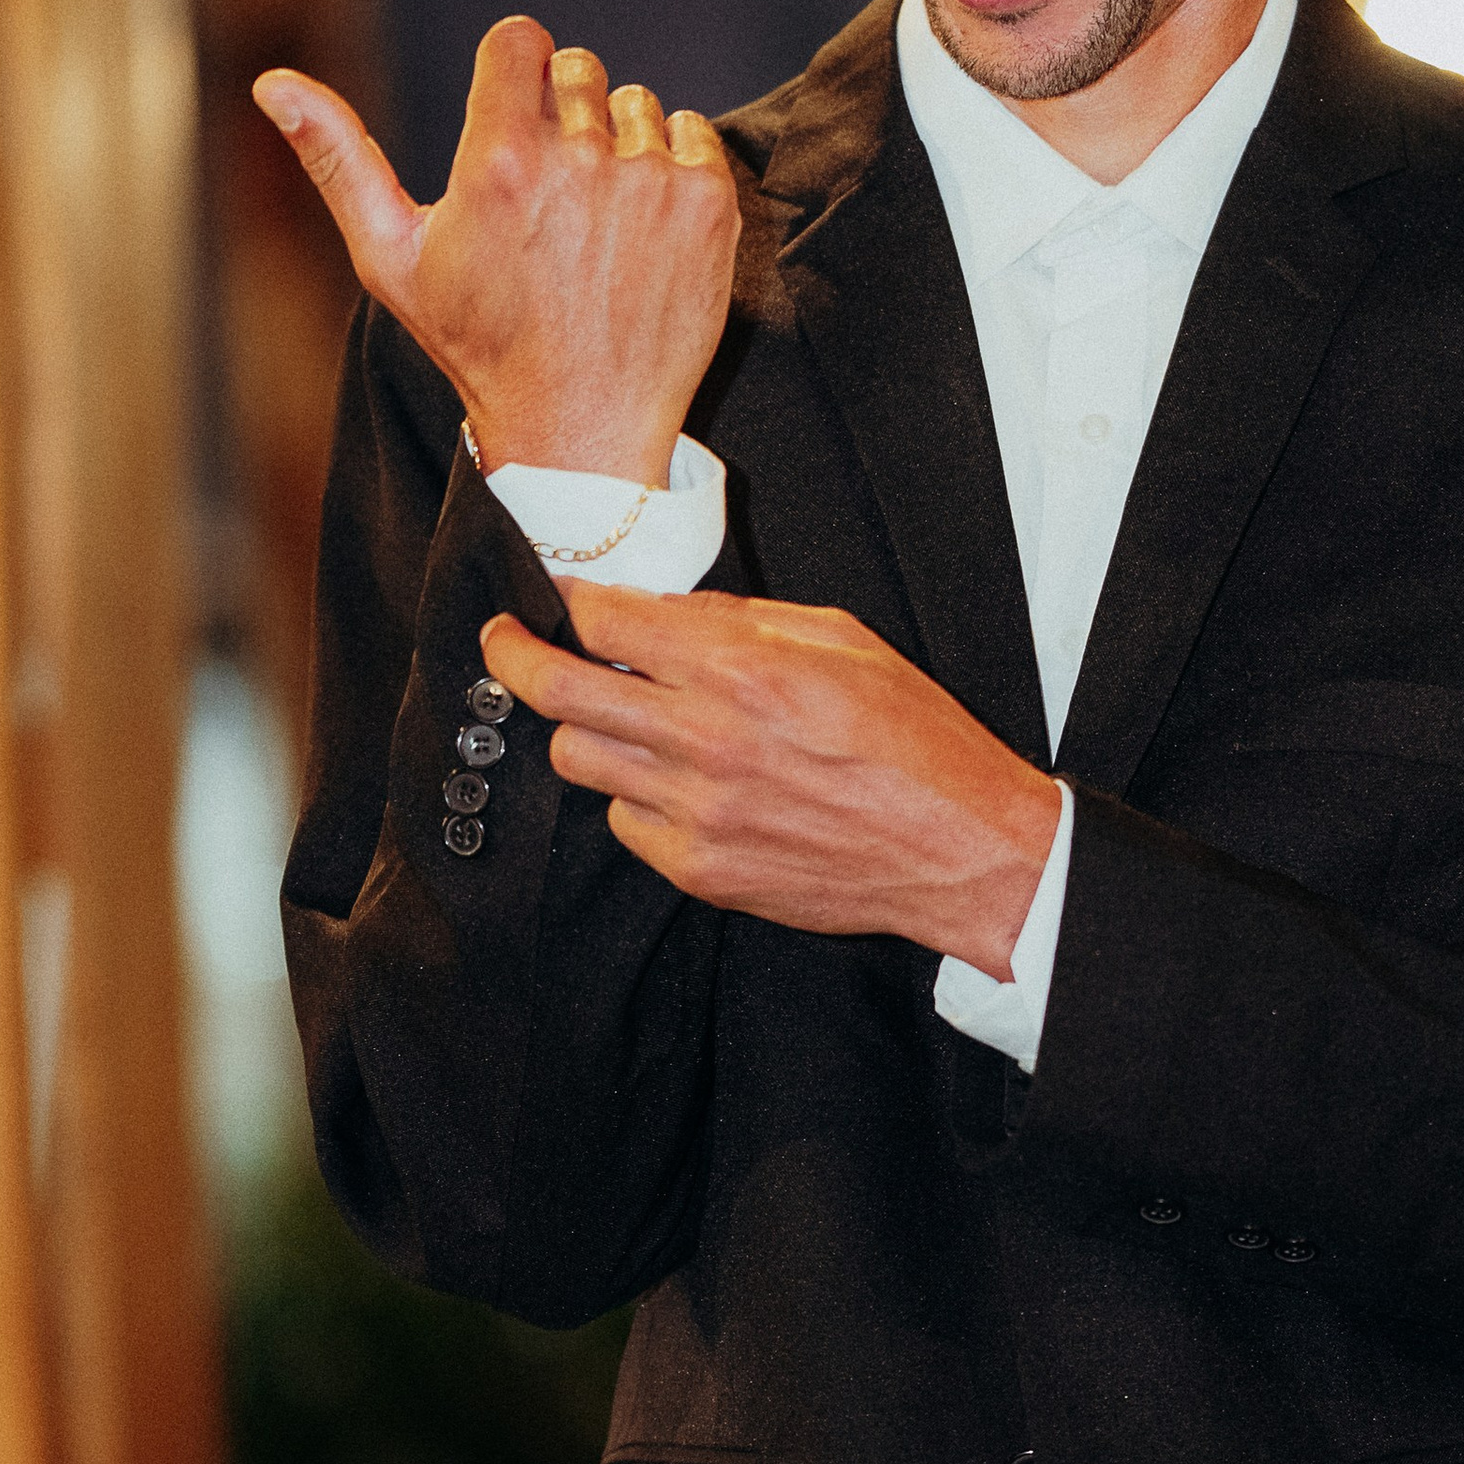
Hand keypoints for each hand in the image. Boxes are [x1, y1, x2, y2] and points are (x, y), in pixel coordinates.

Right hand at [255, 21, 739, 489]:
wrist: (579, 426)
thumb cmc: (476, 344)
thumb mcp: (390, 257)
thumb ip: (337, 158)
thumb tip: (271, 82)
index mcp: (501, 161)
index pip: (521, 39)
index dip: (512, 74)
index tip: (510, 121)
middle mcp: (580, 160)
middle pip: (578, 68)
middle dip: (560, 114)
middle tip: (548, 197)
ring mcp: (651, 181)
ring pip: (635, 105)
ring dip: (617, 145)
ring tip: (594, 224)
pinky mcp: (709, 205)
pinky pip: (691, 134)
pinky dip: (670, 169)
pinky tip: (640, 231)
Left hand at [478, 581, 1062, 976]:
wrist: (958, 850)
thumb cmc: (915, 738)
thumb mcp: (842, 639)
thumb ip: (742, 621)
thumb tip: (665, 610)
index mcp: (742, 669)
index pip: (605, 620)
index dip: (569, 598)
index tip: (556, 594)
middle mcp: (706, 739)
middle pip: (557, 691)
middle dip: (515, 655)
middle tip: (505, 641)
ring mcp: (696, 812)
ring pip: (578, 760)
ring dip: (585, 730)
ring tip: (617, 718)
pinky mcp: (700, 869)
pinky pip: (624, 822)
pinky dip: (635, 795)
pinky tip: (677, 781)